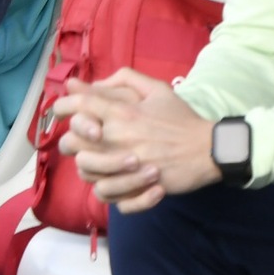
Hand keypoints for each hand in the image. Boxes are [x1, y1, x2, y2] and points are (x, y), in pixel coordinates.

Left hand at [50, 68, 219, 212]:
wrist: (210, 150)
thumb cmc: (182, 119)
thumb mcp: (158, 90)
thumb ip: (125, 79)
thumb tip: (93, 82)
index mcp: (122, 113)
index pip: (77, 106)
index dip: (62, 107)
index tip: (63, 113)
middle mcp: (118, 138)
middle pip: (71, 143)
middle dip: (72, 142)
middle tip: (84, 143)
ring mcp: (125, 166)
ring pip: (84, 172)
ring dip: (89, 168)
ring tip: (102, 164)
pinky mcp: (137, 188)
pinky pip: (107, 195)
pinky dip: (109, 192)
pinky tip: (119, 183)